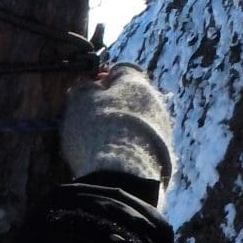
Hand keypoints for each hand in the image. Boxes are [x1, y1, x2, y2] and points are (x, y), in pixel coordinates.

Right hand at [60, 65, 173, 202]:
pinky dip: (131, 147)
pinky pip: (144, 144)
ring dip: (124, 128)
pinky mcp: (164, 154)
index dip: (101, 80)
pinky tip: (115, 158)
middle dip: (114, 105)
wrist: (122, 172)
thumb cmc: (95, 129)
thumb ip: (83, 87)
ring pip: (139, 121)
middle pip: (132, 96)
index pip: (120, 70)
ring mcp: (163, 128)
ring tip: (102, 144)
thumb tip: (90, 84)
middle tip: (91, 120)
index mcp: (135, 81)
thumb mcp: (78, 101)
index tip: (87, 93)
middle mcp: (155, 100)